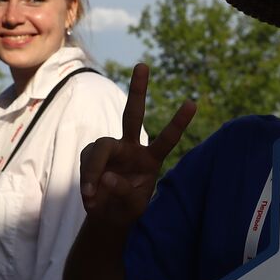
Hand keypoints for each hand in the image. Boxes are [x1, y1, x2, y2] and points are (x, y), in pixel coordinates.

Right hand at [79, 64, 195, 233]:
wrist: (107, 214)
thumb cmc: (126, 208)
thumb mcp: (132, 207)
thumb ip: (123, 193)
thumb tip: (107, 176)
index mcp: (151, 159)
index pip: (167, 138)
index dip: (178, 122)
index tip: (193, 103)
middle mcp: (132, 147)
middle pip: (133, 114)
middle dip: (138, 90)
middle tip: (144, 65)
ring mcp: (112, 148)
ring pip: (101, 148)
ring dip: (93, 172)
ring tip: (92, 198)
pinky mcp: (93, 153)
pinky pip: (87, 160)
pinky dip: (86, 178)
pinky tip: (89, 196)